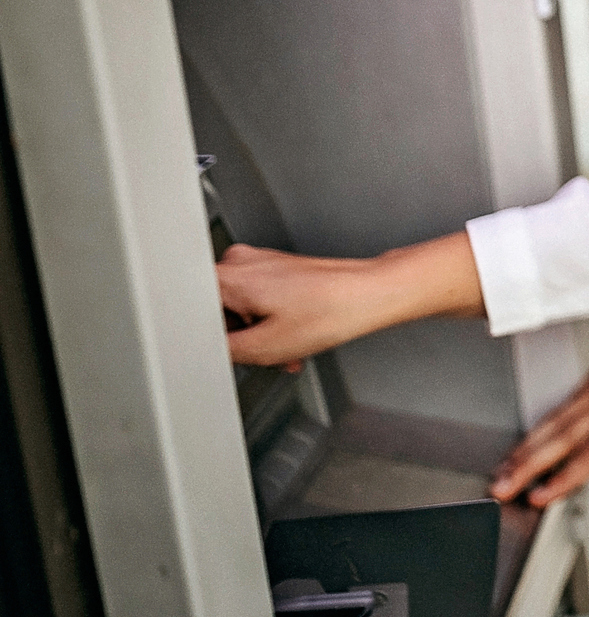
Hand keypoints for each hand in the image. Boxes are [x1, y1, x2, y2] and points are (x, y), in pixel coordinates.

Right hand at [221, 233, 484, 367]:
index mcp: (228, 277)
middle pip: (218, 313)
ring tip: (286, 347)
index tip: (226, 351)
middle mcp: (240, 262)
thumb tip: (206, 353)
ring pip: (241, 310)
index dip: (209, 339)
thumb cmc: (330, 311)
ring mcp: (260, 263)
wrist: (370, 294)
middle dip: (240, 339)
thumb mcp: (263, 347)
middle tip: (264, 353)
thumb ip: (222, 352)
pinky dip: (273, 322)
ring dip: (260, 334)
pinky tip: (294, 337)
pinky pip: (260, 302)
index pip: (190, 315)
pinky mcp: (278, 270)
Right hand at [489, 303, 588, 506]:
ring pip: (558, 421)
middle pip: (565, 436)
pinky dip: (543, 429)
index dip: (570, 473)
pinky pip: (565, 406)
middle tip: (500, 490)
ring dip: (528, 449)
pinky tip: (533, 442)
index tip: (545, 495)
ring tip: (503, 474)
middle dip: (530, 466)